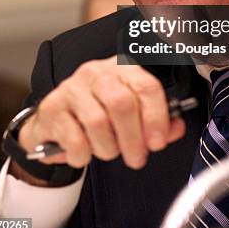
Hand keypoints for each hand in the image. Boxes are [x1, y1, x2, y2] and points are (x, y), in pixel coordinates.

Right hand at [18, 57, 185, 169]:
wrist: (56, 121)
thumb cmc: (99, 113)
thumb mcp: (131, 115)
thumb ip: (157, 122)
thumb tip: (175, 129)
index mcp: (122, 69)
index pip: (146, 86)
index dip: (156, 117)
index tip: (158, 142)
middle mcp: (97, 72)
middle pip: (122, 103)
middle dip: (133, 138)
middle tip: (136, 158)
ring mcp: (73, 87)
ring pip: (98, 122)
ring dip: (108, 148)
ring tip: (109, 152)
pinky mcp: (53, 107)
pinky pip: (75, 139)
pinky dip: (84, 155)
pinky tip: (85, 153)